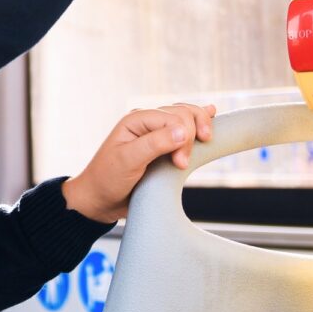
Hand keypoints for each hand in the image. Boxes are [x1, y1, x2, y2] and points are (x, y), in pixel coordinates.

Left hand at [62, 103, 216, 223]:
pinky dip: (198, 119)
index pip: (174, 117)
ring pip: (186, 117)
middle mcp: (147, 121)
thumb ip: (154, 145)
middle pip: (183, 114)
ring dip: (198, 128)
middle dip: (192, 136)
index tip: (180, 164)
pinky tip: (212, 112)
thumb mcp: (128, 162)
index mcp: (136, 119)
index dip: (184, 138)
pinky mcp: (162, 143)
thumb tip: (184, 131)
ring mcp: (155, 131)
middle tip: (182, 164)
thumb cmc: (108, 179)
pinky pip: (183, 125)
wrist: (100, 199)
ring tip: (205, 141)